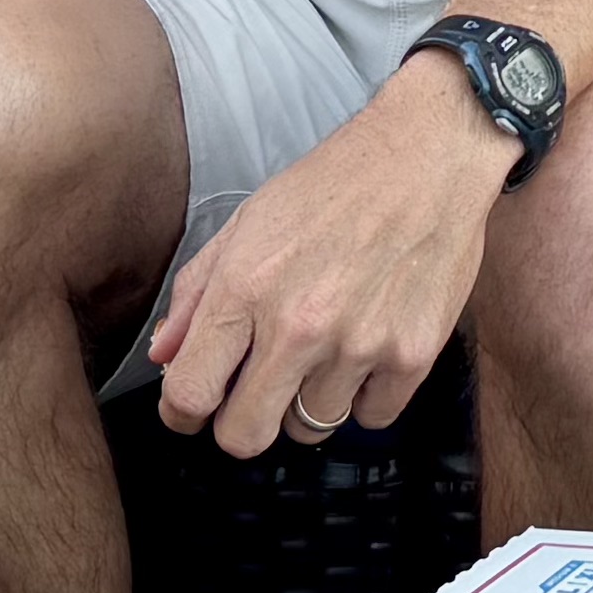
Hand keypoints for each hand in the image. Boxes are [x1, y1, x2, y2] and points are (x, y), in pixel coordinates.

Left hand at [150, 56, 513, 459]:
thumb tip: (165, 355)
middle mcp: (298, 325)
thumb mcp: (248, 222)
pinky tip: (366, 348)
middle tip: (255, 393)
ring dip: (308, 401)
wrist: (427, 156)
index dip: (181, 413)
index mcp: (245, 287)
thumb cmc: (335, 184)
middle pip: (245, 436)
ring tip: (323, 351)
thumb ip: (197, 292)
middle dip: (240, 423)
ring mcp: (358, 345)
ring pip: (311, 428)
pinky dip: (365, 395)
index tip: (193, 408)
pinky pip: (371, 416)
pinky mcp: (412, 355)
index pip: (189, 394)